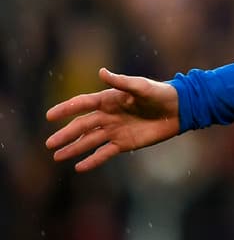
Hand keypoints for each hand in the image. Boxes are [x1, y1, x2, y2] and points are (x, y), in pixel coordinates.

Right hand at [46, 67, 179, 171]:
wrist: (179, 109)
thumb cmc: (159, 93)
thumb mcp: (141, 86)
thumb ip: (121, 82)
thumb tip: (101, 72)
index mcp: (109, 99)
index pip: (82, 104)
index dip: (66, 109)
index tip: (49, 116)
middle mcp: (108, 115)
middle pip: (82, 126)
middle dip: (65, 134)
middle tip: (49, 144)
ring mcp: (115, 130)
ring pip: (89, 141)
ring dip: (73, 148)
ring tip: (57, 156)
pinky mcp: (124, 143)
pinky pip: (105, 153)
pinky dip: (92, 160)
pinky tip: (79, 167)